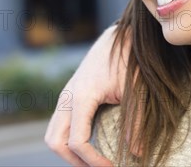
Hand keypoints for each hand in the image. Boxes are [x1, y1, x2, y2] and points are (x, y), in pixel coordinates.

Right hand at [45, 25, 128, 165]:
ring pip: (53, 135)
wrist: (119, 37)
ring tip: (93, 161)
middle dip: (75, 160)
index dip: (92, 160)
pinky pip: (59, 125)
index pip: (77, 141)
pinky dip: (68, 139)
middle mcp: (68, 97)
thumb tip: (138, 153)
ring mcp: (65, 96)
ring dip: (68, 152)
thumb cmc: (128, 60)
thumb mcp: (135, 90)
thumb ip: (135, 121)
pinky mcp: (69, 96)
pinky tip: (90, 145)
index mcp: (82, 96)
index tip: (111, 166)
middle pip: (55, 142)